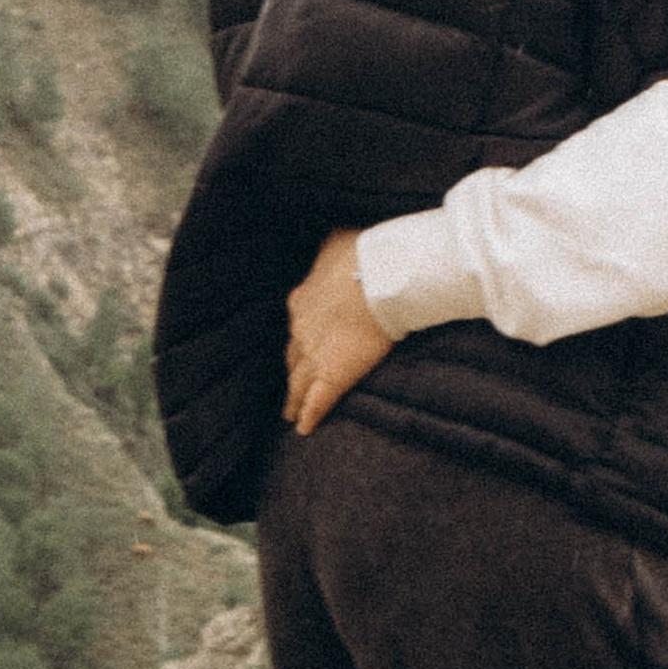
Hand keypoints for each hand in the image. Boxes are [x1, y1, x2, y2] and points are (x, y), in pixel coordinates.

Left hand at [285, 229, 394, 434]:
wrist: (378, 275)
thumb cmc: (362, 252)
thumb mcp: (338, 240)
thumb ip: (331, 247)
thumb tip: (332, 239)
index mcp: (302, 301)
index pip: (298, 326)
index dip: (300, 339)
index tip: (301, 346)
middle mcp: (301, 330)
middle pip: (293, 357)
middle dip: (292, 371)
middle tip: (290, 386)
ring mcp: (314, 354)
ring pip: (298, 382)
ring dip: (293, 398)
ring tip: (290, 413)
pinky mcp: (333, 373)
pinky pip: (316, 401)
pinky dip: (309, 415)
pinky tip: (303, 429)